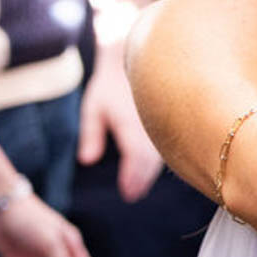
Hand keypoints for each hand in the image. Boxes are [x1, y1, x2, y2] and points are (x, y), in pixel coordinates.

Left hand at [79, 47, 163, 201]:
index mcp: (132, 123)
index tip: (127, 194)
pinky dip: (159, 160)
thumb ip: (90, 133)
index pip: (135, 157)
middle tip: (133, 196)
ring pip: (161, 154)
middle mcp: (151, 125)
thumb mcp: (93, 106)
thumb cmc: (110, 84)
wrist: (137, 60)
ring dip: (151, 173)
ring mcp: (163, 123)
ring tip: (141, 187)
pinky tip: (151, 168)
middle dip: (142, 180)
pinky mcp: (169, 121)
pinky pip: (168, 145)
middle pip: (151, 161)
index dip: (133, 177)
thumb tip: (87, 160)